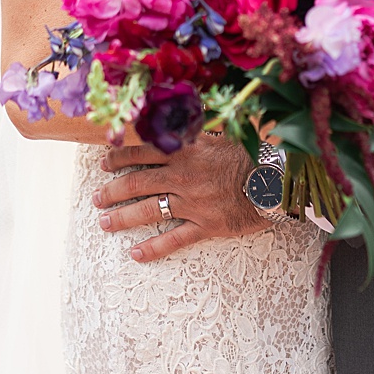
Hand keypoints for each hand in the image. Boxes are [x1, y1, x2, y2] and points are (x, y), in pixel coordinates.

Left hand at [93, 131, 265, 259]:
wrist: (278, 180)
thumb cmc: (253, 152)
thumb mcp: (223, 132)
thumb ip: (196, 130)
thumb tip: (176, 119)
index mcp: (185, 151)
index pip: (142, 152)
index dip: (118, 158)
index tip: (104, 163)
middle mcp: (182, 177)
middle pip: (136, 183)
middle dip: (111, 191)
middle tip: (96, 198)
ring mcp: (192, 203)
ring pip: (148, 211)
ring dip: (122, 217)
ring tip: (104, 223)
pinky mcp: (205, 225)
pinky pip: (174, 239)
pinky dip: (153, 248)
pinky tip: (135, 254)